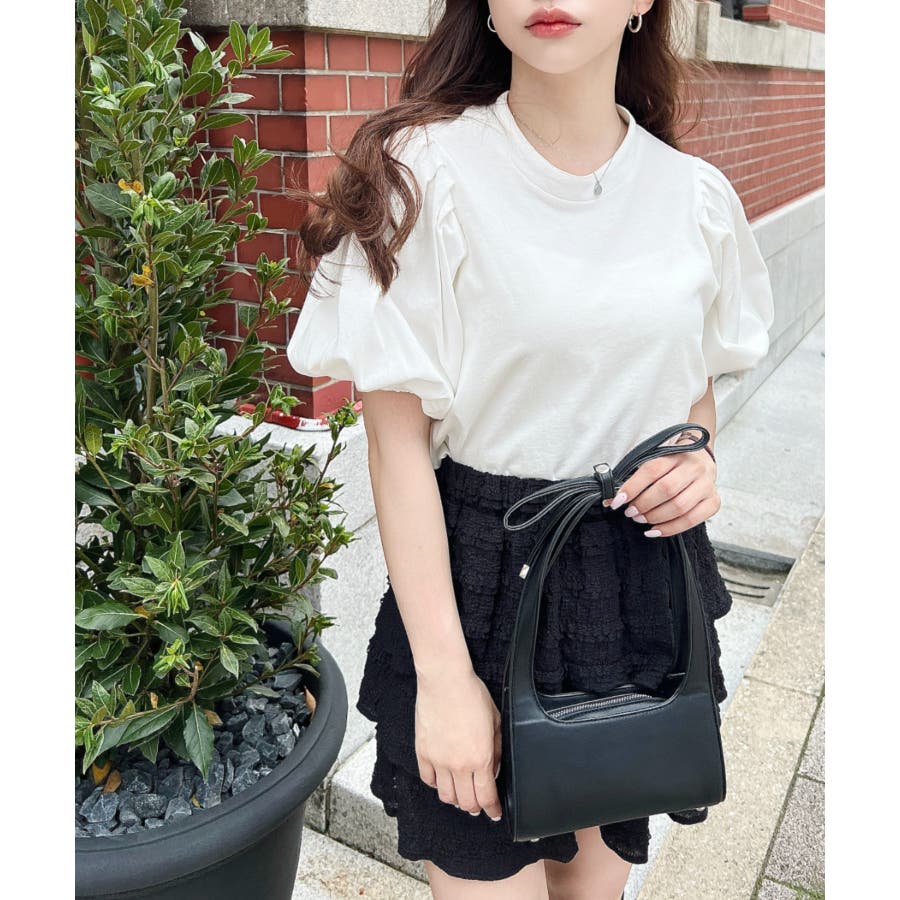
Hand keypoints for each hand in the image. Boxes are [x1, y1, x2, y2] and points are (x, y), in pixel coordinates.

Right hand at [414, 667, 502, 820]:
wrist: (445, 680)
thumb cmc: (472, 695)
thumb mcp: (496, 721)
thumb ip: (497, 749)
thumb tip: (495, 767)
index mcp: (481, 758)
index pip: (486, 797)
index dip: (492, 810)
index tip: (494, 813)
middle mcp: (459, 765)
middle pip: (466, 802)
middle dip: (475, 807)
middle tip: (478, 805)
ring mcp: (438, 760)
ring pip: (446, 796)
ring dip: (455, 799)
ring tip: (460, 794)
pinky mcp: (423, 752)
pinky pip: (428, 779)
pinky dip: (436, 784)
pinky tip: (442, 780)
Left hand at [602, 443, 719, 536]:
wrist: (702, 460)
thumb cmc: (672, 464)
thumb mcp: (655, 462)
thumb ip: (635, 479)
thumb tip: (610, 500)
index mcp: (676, 455)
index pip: (651, 470)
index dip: (632, 487)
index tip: (616, 502)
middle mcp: (694, 468)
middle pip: (666, 489)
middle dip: (644, 504)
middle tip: (631, 512)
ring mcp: (706, 485)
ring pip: (679, 506)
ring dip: (655, 517)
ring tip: (641, 520)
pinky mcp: (713, 501)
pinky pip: (692, 519)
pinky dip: (671, 528)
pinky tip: (655, 530)